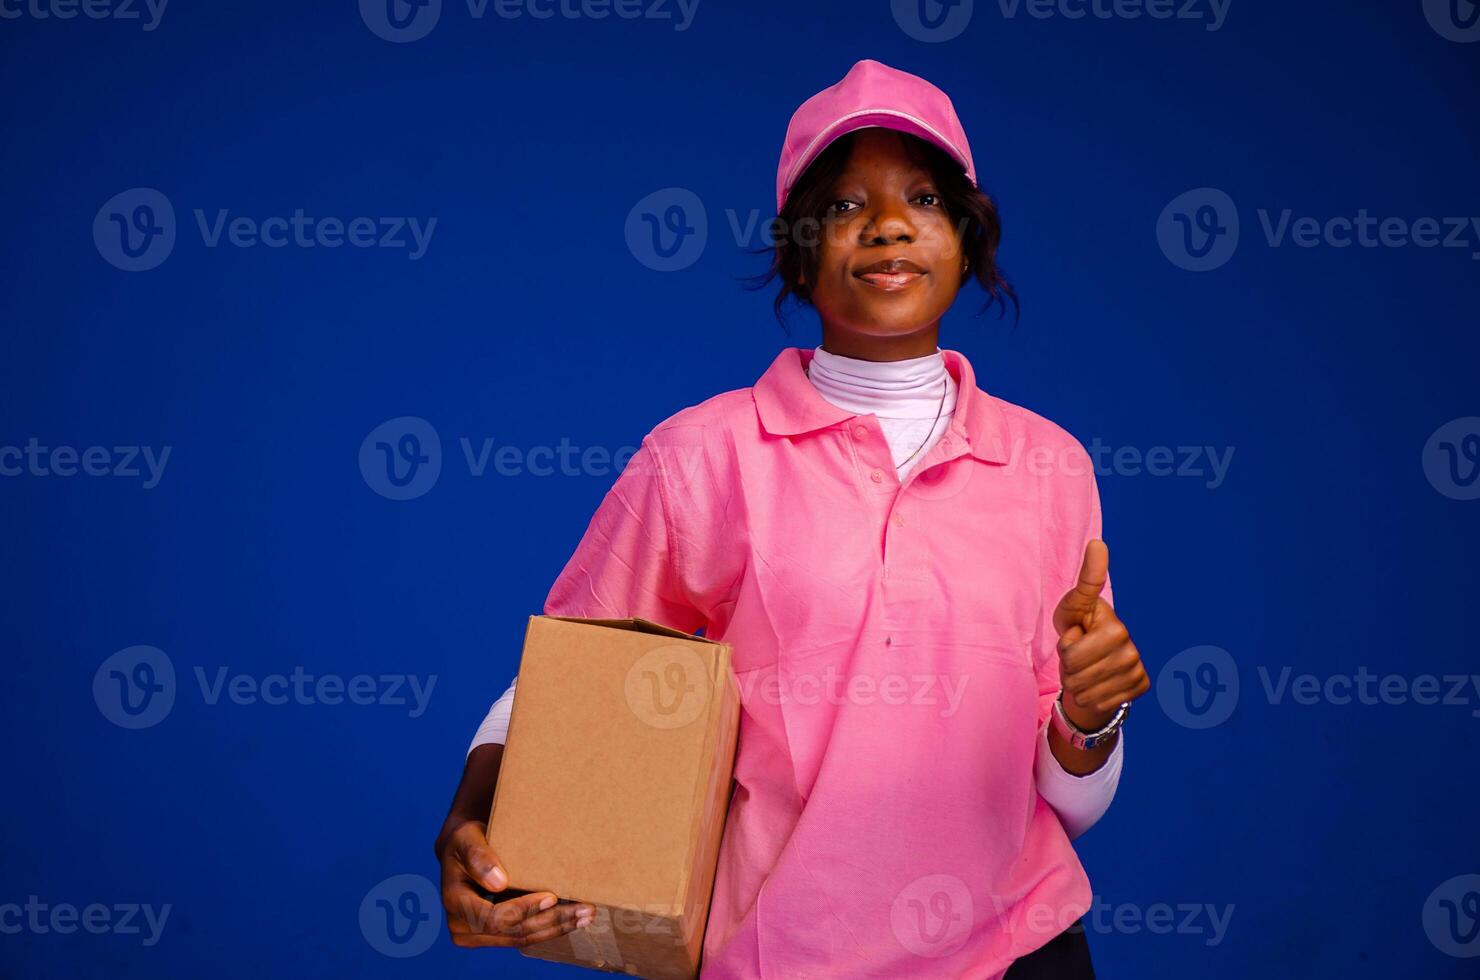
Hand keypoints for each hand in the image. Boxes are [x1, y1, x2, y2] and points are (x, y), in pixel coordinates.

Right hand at [436, 819, 592, 947]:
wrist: (462, 853)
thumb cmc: (467, 841)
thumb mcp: (467, 839)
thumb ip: (478, 857)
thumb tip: (498, 882)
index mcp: (454, 902)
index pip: (493, 917)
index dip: (524, 910)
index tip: (552, 897)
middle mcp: (463, 927)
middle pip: (513, 933)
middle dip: (551, 922)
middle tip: (585, 909)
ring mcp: (478, 936)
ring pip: (522, 939)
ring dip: (556, 929)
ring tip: (586, 915)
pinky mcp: (494, 936)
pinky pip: (524, 937)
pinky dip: (550, 928)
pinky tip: (573, 918)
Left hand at [1052, 539, 1149, 730]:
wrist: (1096, 664)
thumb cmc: (1078, 629)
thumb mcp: (1072, 609)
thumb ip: (1085, 582)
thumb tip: (1098, 543)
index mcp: (1114, 627)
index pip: (1071, 651)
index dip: (1068, 643)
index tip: (1087, 599)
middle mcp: (1130, 649)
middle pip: (1074, 672)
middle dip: (1067, 665)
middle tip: (1077, 653)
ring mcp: (1136, 670)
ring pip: (1083, 691)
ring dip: (1076, 682)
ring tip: (1084, 667)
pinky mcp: (1139, 688)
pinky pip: (1096, 703)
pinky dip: (1088, 696)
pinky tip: (1095, 682)